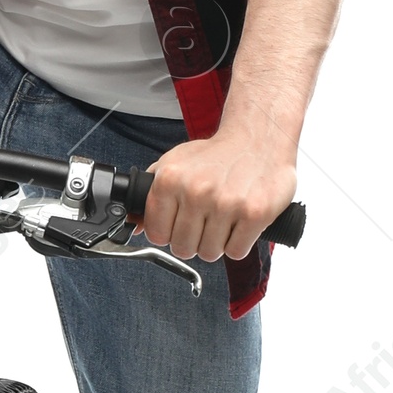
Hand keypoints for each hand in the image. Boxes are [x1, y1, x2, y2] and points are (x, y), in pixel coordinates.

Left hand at [139, 129, 296, 265]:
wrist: (259, 139)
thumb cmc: (216, 155)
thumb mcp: (175, 164)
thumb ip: (151, 194)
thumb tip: (134, 227)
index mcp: (171, 179)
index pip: (157, 234)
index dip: (169, 233)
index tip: (179, 224)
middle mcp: (196, 191)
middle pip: (183, 248)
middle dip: (194, 240)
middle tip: (205, 221)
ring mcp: (226, 203)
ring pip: (210, 253)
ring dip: (217, 243)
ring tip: (223, 219)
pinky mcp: (255, 213)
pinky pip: (236, 252)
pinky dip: (238, 243)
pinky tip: (239, 222)